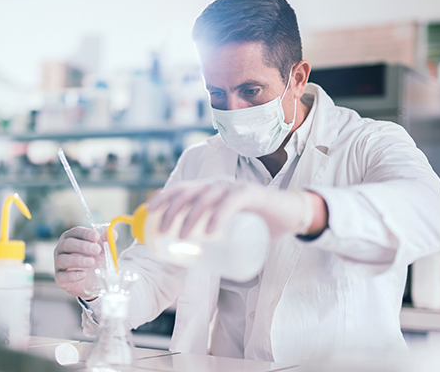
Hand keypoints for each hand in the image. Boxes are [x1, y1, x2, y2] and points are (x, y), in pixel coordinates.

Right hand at [54, 227, 102, 299]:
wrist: (93, 280)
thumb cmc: (96, 259)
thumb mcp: (103, 249)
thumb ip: (107, 240)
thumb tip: (112, 232)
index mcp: (72, 238)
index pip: (75, 232)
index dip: (85, 233)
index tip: (96, 236)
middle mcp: (62, 249)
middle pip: (67, 244)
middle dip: (82, 246)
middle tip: (96, 250)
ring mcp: (59, 263)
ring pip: (62, 259)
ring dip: (78, 260)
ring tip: (91, 262)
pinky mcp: (60, 278)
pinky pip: (61, 276)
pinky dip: (72, 275)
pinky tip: (83, 274)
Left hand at [147, 179, 325, 240]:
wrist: (291, 215)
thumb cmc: (257, 223)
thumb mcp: (229, 226)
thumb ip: (211, 235)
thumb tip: (187, 256)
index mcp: (211, 189)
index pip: (182, 188)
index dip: (163, 197)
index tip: (148, 213)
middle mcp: (220, 184)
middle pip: (188, 193)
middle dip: (171, 211)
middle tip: (163, 233)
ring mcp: (235, 188)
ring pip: (206, 198)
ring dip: (190, 217)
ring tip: (182, 236)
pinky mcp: (252, 195)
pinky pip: (231, 204)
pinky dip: (219, 217)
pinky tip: (211, 232)